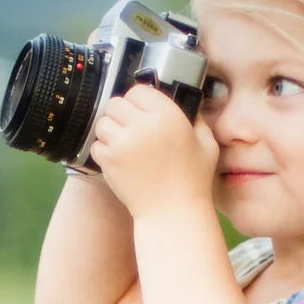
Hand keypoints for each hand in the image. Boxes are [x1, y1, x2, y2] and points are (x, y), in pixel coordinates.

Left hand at [88, 83, 217, 219]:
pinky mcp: (110, 161)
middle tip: (128, 127)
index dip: (139, 100)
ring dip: (110, 130)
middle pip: (116, 103)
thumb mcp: (207, 145)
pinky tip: (118, 158)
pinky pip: (97, 144)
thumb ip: (197, 120)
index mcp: (168, 116)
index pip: (138, 90)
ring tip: (122, 143)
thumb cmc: (192, 182)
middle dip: (121, 113)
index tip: (142, 111)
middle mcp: (143, 125)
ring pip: (103, 122)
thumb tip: (188, 105)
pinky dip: (104, 150)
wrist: (173, 213)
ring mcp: (123, 143)